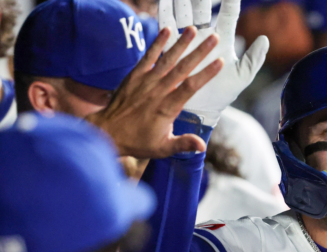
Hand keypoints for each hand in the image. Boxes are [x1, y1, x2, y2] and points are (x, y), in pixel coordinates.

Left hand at [87, 27, 222, 158]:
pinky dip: (158, 43)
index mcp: (167, 108)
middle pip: (183, 68)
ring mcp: (146, 81)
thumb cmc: (138, 141)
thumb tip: (202, 146)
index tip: (219, 62)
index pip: (191, 87)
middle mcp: (158, 91)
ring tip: (194, 29)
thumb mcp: (163, 147)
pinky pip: (148, 56)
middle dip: (199, 52)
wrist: (108, 132)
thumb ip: (183, 144)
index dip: (206, 73)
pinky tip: (167, 31)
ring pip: (167, 59)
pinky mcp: (135, 75)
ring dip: (181, 43)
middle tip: (213, 39)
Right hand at [160, 0, 268, 127]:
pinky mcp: (172, 48)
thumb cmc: (224, 94)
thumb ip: (254, 58)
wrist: (202, 110)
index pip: (228, 14)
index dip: (230, 1)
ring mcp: (188, 40)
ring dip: (182, 0)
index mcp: (222, 40)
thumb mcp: (243, 77)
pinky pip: (167, 27)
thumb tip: (264, 39)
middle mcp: (204, 36)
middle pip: (202, 8)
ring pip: (184, 13)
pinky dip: (165, 12)